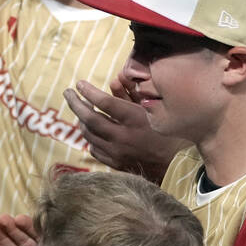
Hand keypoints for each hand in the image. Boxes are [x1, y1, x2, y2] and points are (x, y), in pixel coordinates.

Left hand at [63, 79, 186, 181]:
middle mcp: (122, 136)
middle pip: (90, 118)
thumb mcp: (154, 110)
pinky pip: (95, 150)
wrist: (177, 166)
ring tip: (80, 110)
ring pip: (90, 135)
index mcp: (134, 120)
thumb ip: (132, 95)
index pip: (105, 102)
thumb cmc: (169, 132)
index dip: (89, 92)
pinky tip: (91, 131)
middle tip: (68, 93)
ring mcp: (117, 152)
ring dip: (82, 121)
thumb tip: (114, 80)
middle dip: (76, 104)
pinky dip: (90, 138)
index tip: (79, 84)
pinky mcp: (116, 164)